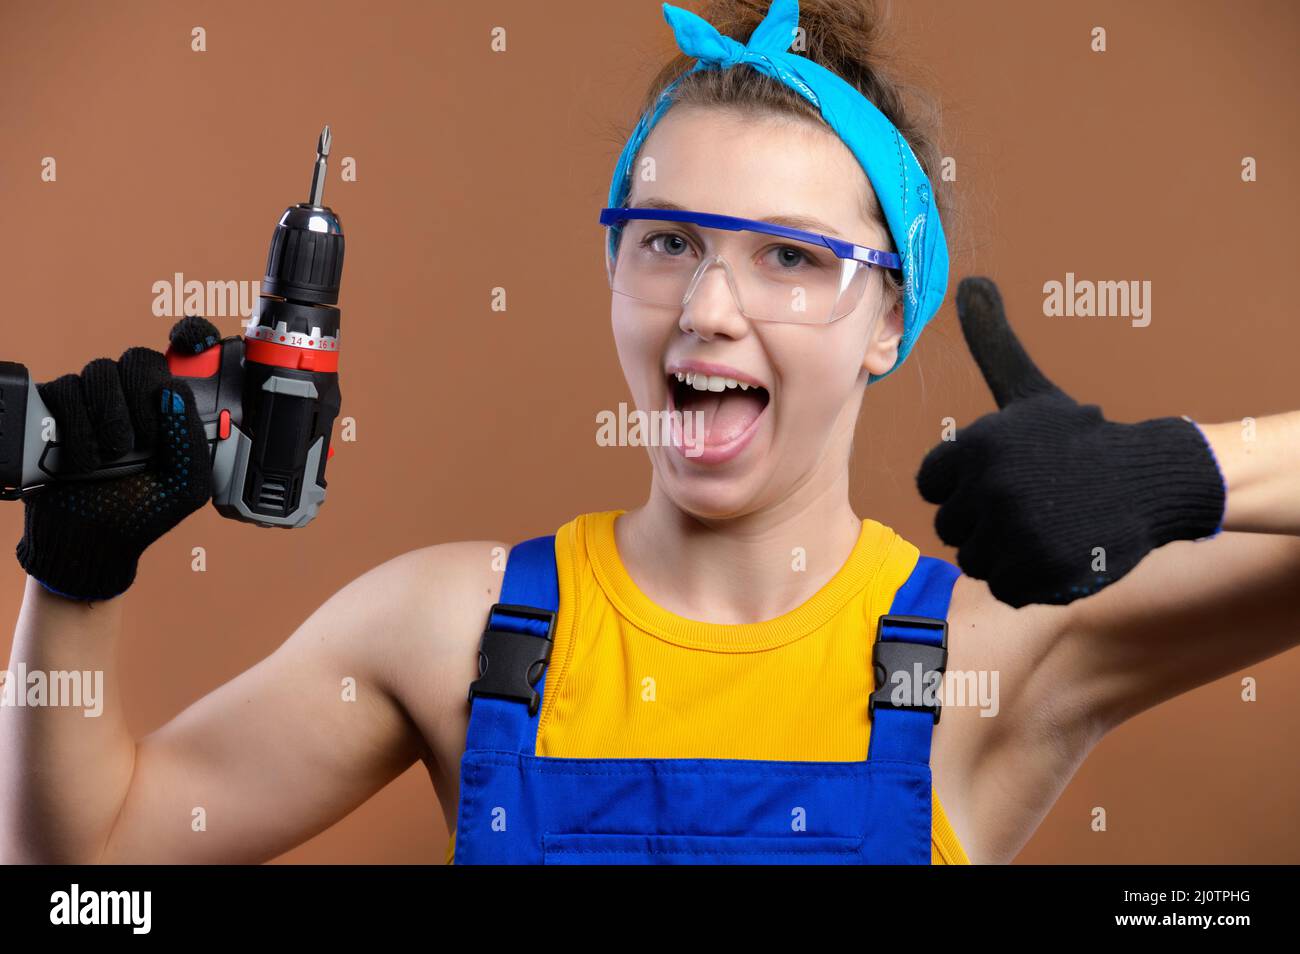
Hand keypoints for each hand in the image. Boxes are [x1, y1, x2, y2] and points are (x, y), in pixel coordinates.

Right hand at [15, 317, 220, 601]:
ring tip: (109, 461)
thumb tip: (171, 393)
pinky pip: (62, 390)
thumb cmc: (142, 514)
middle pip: (138, 359)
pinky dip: (74, 430)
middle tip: (140, 442)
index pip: (181, 357)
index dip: (189, 336)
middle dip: (140, 399)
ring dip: (106, 422)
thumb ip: (192, 441)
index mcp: (170, 411)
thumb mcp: (185, 486)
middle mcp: (132, 399)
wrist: (87, 544)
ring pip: (99, 372)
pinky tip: (78, 462)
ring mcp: (92, 402)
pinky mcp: (52, 411)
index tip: (188, 337)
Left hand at [916, 277, 1224, 607]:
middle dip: (985, 519)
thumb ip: (990, 342)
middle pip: (952, 527)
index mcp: (975, 445)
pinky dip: (1029, 579)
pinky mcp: (1043, 573)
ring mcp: (1018, 533)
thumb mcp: (1027, 388)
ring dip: (1005, 550)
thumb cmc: (1075, 437)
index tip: (1000, 474)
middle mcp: (991, 489)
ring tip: (1043, 523)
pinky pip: (1006, 589)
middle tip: (1030, 500)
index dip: (962, 484)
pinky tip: (1055, 549)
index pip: (930, 487)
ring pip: (976, 561)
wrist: (1149, 477)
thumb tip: (969, 280)